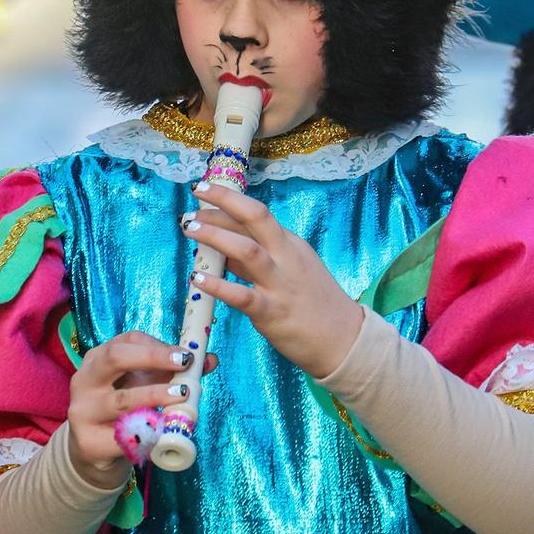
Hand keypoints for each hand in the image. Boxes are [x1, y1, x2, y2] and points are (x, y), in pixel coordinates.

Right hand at [66, 332, 202, 486]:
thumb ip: (173, 372)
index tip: (186, 354)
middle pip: (115, 358)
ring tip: (182, 395)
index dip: (159, 345)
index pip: (128, 341)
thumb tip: (209, 359)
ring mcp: (83, 410)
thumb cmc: (123, 408)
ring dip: (156, 395)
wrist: (94, 449)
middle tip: (184, 363)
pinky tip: (164, 431)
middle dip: (153, 357)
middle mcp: (85, 379)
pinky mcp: (88, 441)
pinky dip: (148, 433)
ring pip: (122, 400)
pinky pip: (123, 436)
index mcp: (98, 358)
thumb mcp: (144, 385)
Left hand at [184, 183, 363, 378]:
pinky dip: (218, 286)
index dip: (228, 201)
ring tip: (190, 228)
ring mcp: (280, 284)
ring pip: (247, 250)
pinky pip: (242, 296)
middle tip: (195, 194)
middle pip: (257, 217)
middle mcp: (286, 257)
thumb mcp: (290, 271)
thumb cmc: (314, 304)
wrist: (344, 339)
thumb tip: (220, 246)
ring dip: (216, 236)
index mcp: (290, 245)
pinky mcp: (272, 312)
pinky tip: (196, 279)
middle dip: (225, 201)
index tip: (204, 193)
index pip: (257, 214)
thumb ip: (255, 259)